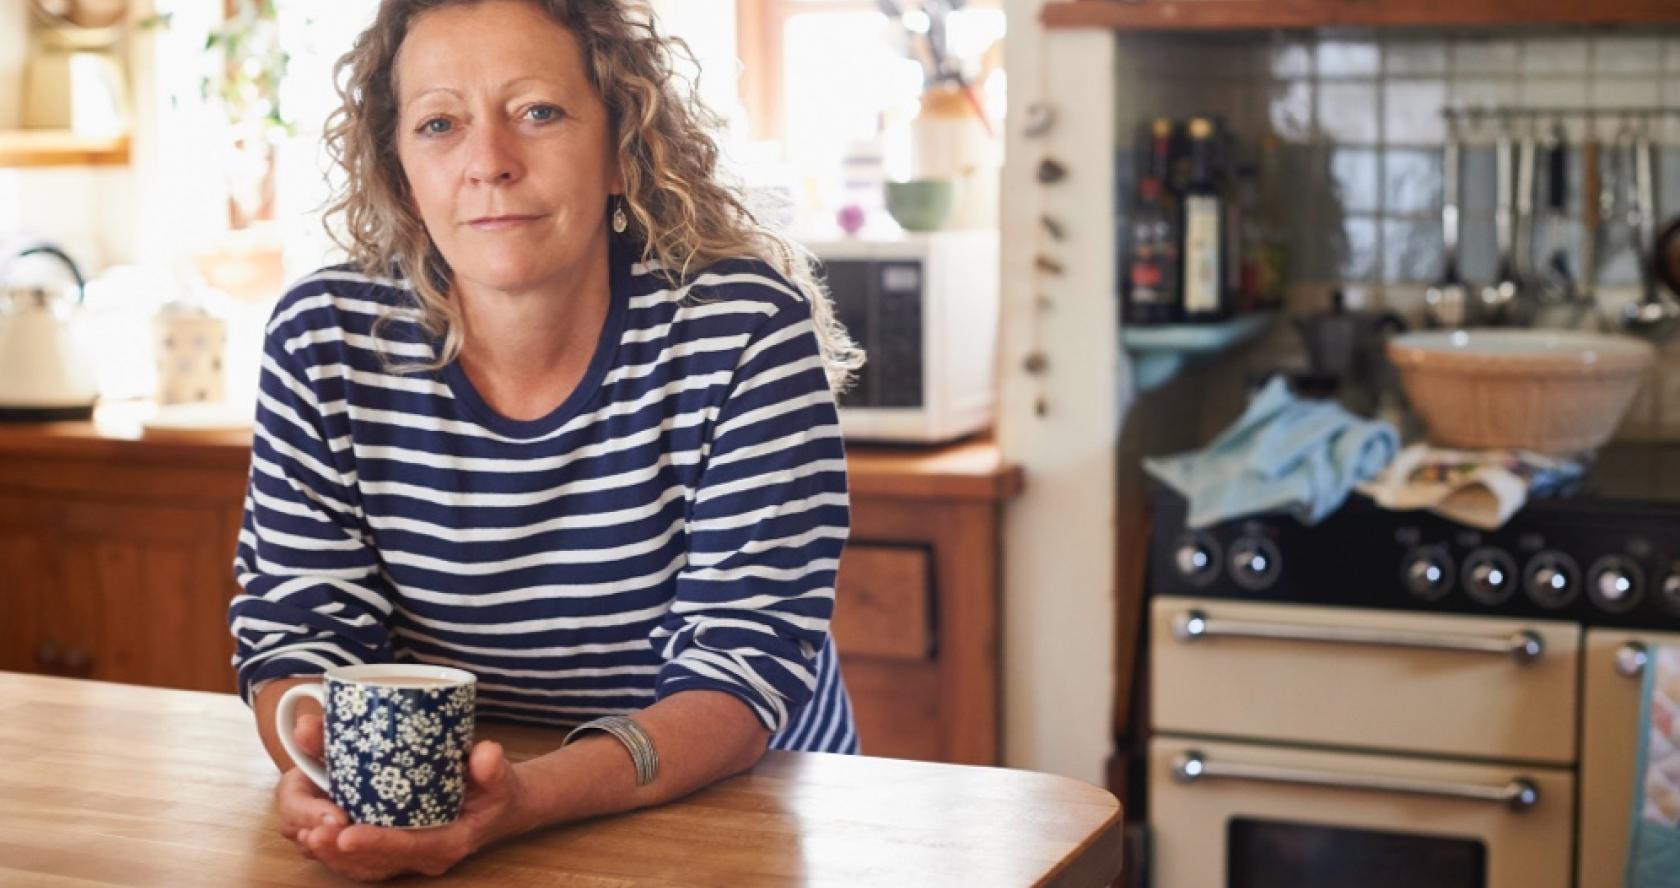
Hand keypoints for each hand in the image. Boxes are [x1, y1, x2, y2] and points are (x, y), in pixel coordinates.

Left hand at [279, 714, 531, 881]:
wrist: (501, 809)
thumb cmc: (498, 792)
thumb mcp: (501, 777)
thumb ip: (493, 767)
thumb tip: (486, 754)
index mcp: (447, 842)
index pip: (406, 846)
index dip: (374, 842)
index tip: (344, 831)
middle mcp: (422, 856)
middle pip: (372, 862)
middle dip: (338, 849)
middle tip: (311, 830)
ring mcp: (404, 856)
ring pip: (358, 864)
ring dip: (328, 852)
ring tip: (303, 832)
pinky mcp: (391, 848)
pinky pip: (357, 857)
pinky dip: (331, 847)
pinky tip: (309, 830)